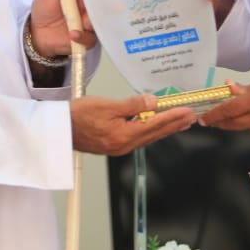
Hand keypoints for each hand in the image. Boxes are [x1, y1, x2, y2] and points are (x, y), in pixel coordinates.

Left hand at [29, 0, 97, 56]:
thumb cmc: (44, 10)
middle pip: (102, 3)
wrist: (37, 34)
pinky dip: (82, 36)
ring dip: (92, 21)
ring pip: (99, 21)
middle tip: (97, 5)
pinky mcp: (87, 37)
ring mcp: (88, 22)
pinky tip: (72, 34)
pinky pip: (90, 38)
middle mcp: (88, 6)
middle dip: (102, 4)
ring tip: (83, 22)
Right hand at [70, 94, 195, 155]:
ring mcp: (119, 147)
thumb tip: (152, 102)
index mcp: (124, 136)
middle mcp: (124, 145)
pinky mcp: (113, 145)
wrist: (59, 131)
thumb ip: (131, 105)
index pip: (154, 125)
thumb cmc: (78, 116)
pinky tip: (154, 127)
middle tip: (190, 117)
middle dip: (174, 125)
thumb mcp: (106, 105)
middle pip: (154, 134)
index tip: (187, 112)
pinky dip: (151, 131)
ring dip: (164, 129)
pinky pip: (138, 138)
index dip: (172, 117)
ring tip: (179, 123)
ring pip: (148, 137)